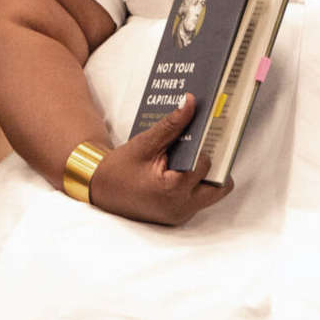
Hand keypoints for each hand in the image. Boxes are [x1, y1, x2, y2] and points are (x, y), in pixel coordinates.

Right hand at [87, 93, 233, 225]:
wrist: (101, 190)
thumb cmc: (120, 169)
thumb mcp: (145, 143)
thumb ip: (171, 124)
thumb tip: (190, 103)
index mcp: (172, 189)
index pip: (205, 164)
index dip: (205, 146)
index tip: (208, 130)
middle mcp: (180, 207)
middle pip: (218, 184)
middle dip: (216, 163)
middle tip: (207, 144)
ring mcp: (180, 214)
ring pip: (212, 193)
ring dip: (208, 174)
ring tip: (196, 153)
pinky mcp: (179, 216)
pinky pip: (199, 198)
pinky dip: (197, 182)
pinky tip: (186, 164)